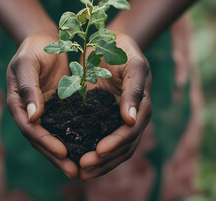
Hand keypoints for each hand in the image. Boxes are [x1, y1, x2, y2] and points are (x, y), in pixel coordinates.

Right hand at [6, 32, 78, 178]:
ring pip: (52, 138)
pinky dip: (73, 139)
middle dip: (56, 157)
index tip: (63, 151)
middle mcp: (29, 112)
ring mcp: (42, 112)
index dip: (45, 141)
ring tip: (80, 169)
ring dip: (64, 155)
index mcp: (17, 103)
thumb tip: (33, 116)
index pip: (29, 128)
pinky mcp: (56, 109)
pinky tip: (87, 149)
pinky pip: (64, 127)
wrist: (44, 40)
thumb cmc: (32, 48)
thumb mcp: (27, 63)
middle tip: (74, 171)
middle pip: (40, 140)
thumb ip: (29, 87)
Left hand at [79, 33, 151, 179]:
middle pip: (123, 147)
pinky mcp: (102, 117)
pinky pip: (97, 139)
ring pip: (112, 149)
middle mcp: (131, 117)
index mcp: (141, 106)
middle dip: (104, 160)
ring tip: (79, 172)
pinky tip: (74, 158)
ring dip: (98, 163)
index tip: (97, 151)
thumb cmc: (123, 48)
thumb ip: (133, 91)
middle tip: (83, 168)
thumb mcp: (132, 64)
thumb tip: (131, 122)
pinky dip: (89, 151)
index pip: (131, 132)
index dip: (116, 144)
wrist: (109, 42)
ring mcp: (117, 119)